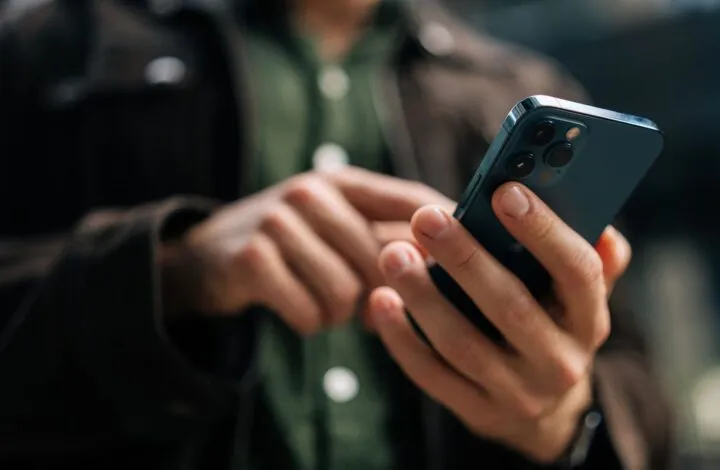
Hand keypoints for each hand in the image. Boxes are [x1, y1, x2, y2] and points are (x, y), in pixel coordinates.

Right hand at [161, 167, 449, 334]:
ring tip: (324, 303)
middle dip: (379, 293)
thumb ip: (385, 237)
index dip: (446, 231)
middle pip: (383, 259)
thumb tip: (454, 264)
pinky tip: (296, 307)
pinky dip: (310, 322)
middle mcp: (312, 191)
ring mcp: (279, 221)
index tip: (472, 260)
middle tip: (363, 304)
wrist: (205, 257)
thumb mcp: (335, 227)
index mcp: (343, 182)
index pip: (413, 200)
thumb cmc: (290, 246)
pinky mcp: (253, 258)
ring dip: (340, 313)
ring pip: (347, 291)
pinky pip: (310, 312)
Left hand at [367, 182, 630, 461]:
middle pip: (510, 306)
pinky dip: (402, 337)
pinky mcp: (478, 413)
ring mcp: (518, 394)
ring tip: (393, 253)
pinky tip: (381, 299)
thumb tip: (598, 222)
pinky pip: (432, 374)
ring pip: (462, 343)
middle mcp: (560, 362)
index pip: (577, 272)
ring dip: (423, 295)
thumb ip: (593, 257)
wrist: (544, 410)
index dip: (543, 230)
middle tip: (426, 218)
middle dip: (465, 258)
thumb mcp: (579, 295)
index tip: (504, 192)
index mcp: (590, 320)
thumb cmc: (553, 325)